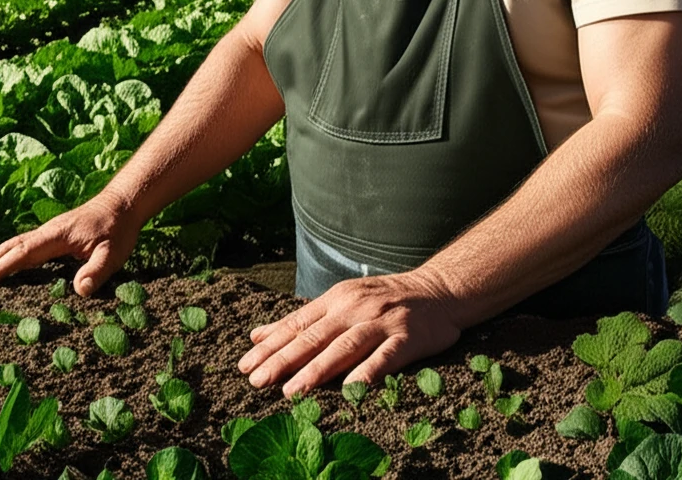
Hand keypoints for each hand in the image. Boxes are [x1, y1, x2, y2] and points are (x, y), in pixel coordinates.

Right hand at [0, 193, 139, 295]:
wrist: (123, 204)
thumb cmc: (118, 228)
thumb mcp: (113, 252)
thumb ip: (96, 270)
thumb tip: (79, 291)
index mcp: (56, 235)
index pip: (23, 252)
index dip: (2, 267)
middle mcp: (48, 232)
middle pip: (11, 246)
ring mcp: (50, 233)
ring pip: (17, 245)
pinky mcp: (55, 236)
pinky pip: (27, 247)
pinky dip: (11, 256)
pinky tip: (6, 268)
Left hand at [237, 271, 461, 397]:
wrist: (436, 290)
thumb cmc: (382, 300)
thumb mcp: (340, 301)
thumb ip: (302, 320)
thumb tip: (257, 335)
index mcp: (335, 300)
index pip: (297, 324)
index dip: (271, 345)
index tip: (245, 364)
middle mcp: (353, 309)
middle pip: (313, 337)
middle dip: (283, 360)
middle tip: (256, 380)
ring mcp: (379, 323)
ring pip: (343, 347)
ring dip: (316, 370)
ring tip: (292, 391)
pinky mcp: (405, 338)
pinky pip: (384, 358)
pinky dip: (367, 373)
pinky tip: (351, 389)